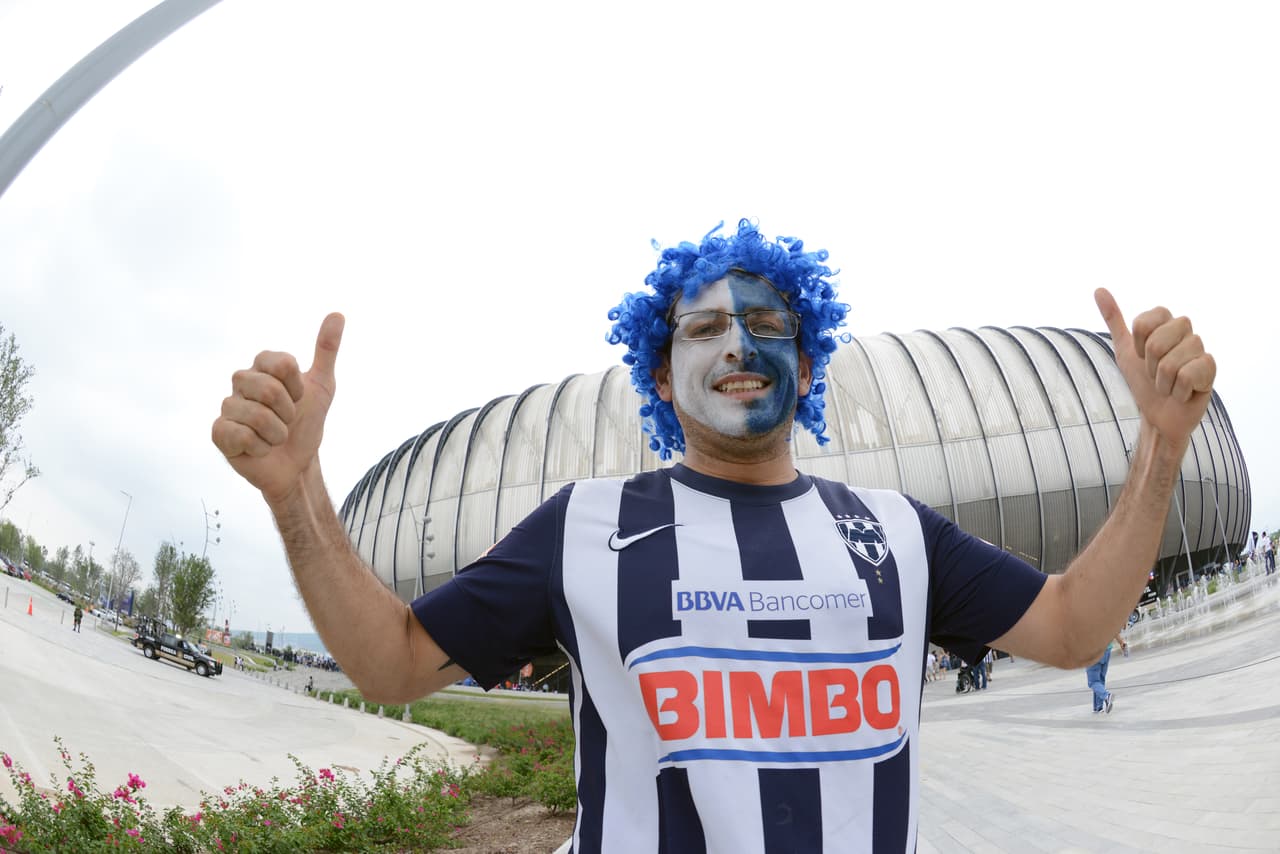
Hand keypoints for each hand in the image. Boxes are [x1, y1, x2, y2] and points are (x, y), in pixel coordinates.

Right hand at [211, 313, 344, 501]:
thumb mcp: (322, 386)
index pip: (282, 363)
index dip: (297, 387)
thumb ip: (326, 350)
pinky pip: (240, 435)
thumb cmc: (307, 423)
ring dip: (277, 434)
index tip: (300, 397)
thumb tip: (337, 314)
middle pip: (267, 388)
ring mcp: (228, 406)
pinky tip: (259, 449)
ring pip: (256, 416)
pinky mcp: (219, 432)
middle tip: (288, 421)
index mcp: (263, 366)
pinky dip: (260, 447)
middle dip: (288, 412)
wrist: (297, 464)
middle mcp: (241, 382)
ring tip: (275, 437)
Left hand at [1094, 288, 1215, 446]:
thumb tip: (1099, 289)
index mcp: (1166, 322)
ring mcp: (1200, 349)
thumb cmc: (1143, 381)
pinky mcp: (1210, 368)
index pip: (1144, 321)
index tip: (1140, 355)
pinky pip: (1187, 376)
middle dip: (1148, 365)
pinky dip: (1177, 391)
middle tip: (1154, 374)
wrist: (1158, 414)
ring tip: (1168, 385)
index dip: (1137, 343)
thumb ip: (1114, 319)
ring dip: (1161, 382)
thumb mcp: (1124, 349)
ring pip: (1170, 364)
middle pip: (1156, 343)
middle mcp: (1186, 331)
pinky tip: (1182, 393)